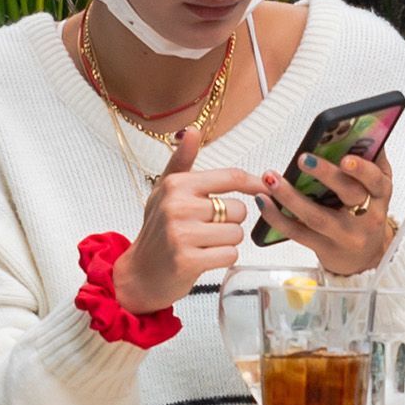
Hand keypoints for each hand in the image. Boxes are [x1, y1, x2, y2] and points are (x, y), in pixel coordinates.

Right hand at [112, 128, 266, 312]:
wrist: (139, 273)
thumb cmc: (157, 231)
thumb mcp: (166, 191)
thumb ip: (182, 161)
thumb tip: (192, 130)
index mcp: (177, 185)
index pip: (230, 176)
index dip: (253, 183)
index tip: (264, 187)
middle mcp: (177, 206)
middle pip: (238, 209)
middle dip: (230, 222)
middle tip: (208, 229)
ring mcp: (181, 234)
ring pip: (236, 233)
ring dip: (227, 242)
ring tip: (204, 244)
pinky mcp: (188, 260)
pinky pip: (230, 255)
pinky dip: (223, 259)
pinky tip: (204, 258)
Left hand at [255, 143, 394, 273]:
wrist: (363, 257)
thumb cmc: (366, 215)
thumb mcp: (375, 189)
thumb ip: (371, 161)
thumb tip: (359, 131)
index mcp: (380, 196)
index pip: (376, 181)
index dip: (362, 170)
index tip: (345, 157)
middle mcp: (366, 218)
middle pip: (348, 196)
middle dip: (326, 175)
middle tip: (304, 158)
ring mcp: (344, 236)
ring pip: (316, 216)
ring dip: (290, 196)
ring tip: (271, 178)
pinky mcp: (324, 249)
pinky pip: (297, 233)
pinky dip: (277, 216)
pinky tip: (263, 201)